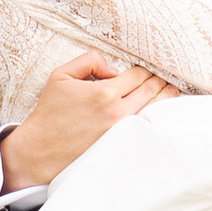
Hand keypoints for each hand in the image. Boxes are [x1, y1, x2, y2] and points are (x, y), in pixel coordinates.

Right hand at [1, 49, 170, 185]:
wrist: (40, 150)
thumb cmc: (50, 112)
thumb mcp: (61, 75)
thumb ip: (89, 61)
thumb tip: (113, 69)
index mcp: (104, 92)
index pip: (137, 75)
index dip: (144, 70)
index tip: (145, 70)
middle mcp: (117, 112)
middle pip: (150, 90)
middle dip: (159, 81)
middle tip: (164, 77)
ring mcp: (122, 131)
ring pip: (154, 109)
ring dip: (164, 97)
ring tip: (171, 90)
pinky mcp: (122, 145)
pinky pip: (147, 127)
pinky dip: (156, 117)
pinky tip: (161, 112)